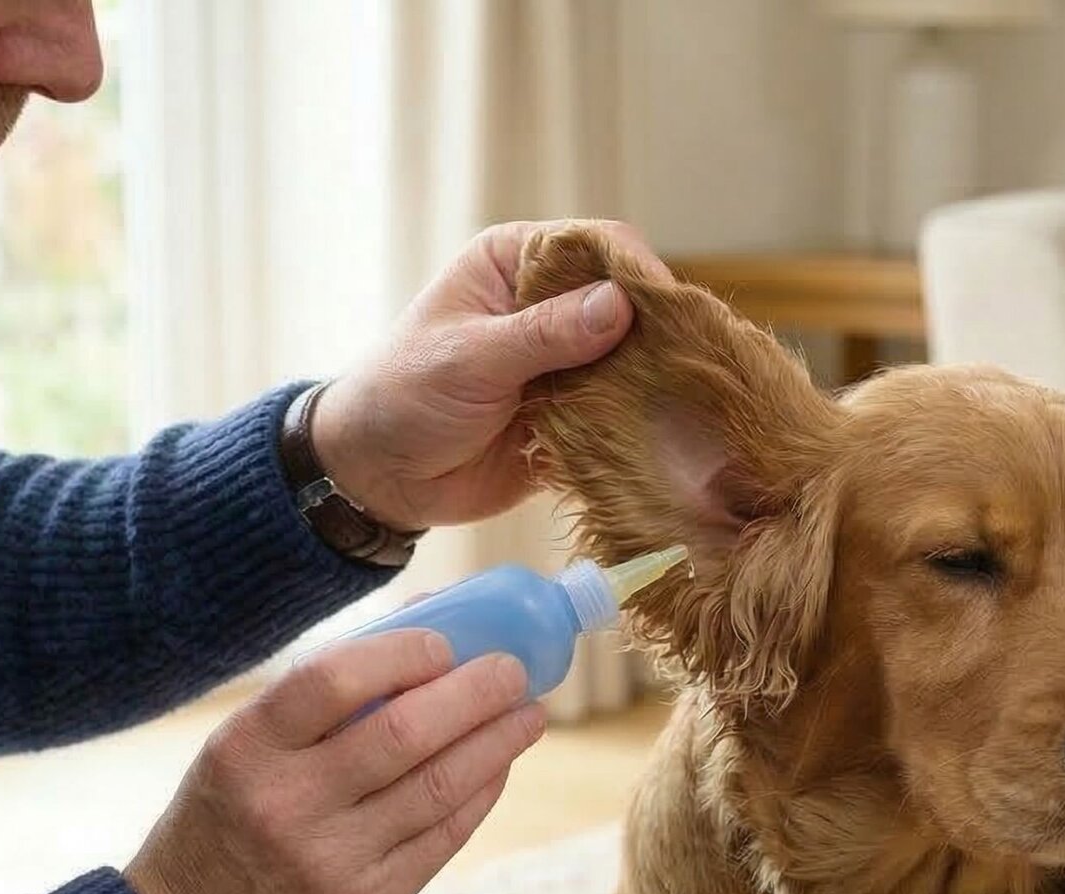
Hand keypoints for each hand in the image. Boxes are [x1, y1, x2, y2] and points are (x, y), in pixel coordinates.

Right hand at [124, 631, 546, 893]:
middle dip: (476, 693)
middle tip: (514, 669)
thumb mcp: (239, 756)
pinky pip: (442, 838)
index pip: (334, 677)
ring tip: (527, 715)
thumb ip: (319, 701)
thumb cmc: (221, 828)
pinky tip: (498, 767)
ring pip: (439, 786)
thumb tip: (425, 626)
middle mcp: (286, 804)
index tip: (448, 644)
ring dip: (497, 743)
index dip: (405, 653)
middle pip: (407, 732)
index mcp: (245, 749)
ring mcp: (330, 861)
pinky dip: (479, 794)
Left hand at [310, 218, 671, 532]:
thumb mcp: (469, 358)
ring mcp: (567, 362)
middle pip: (628, 303)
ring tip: (683, 407)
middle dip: (656, 333)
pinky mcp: (577, 415)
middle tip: (685, 367)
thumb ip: (544, 334)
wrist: (378, 476)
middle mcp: (549, 304)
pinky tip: (663, 439)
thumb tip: (620, 305)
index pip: (597, 246)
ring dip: (654, 383)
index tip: (666, 313)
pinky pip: (622, 413)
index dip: (636, 272)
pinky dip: (640, 426)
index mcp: (518, 264)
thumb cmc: (403, 396)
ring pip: (633, 360)